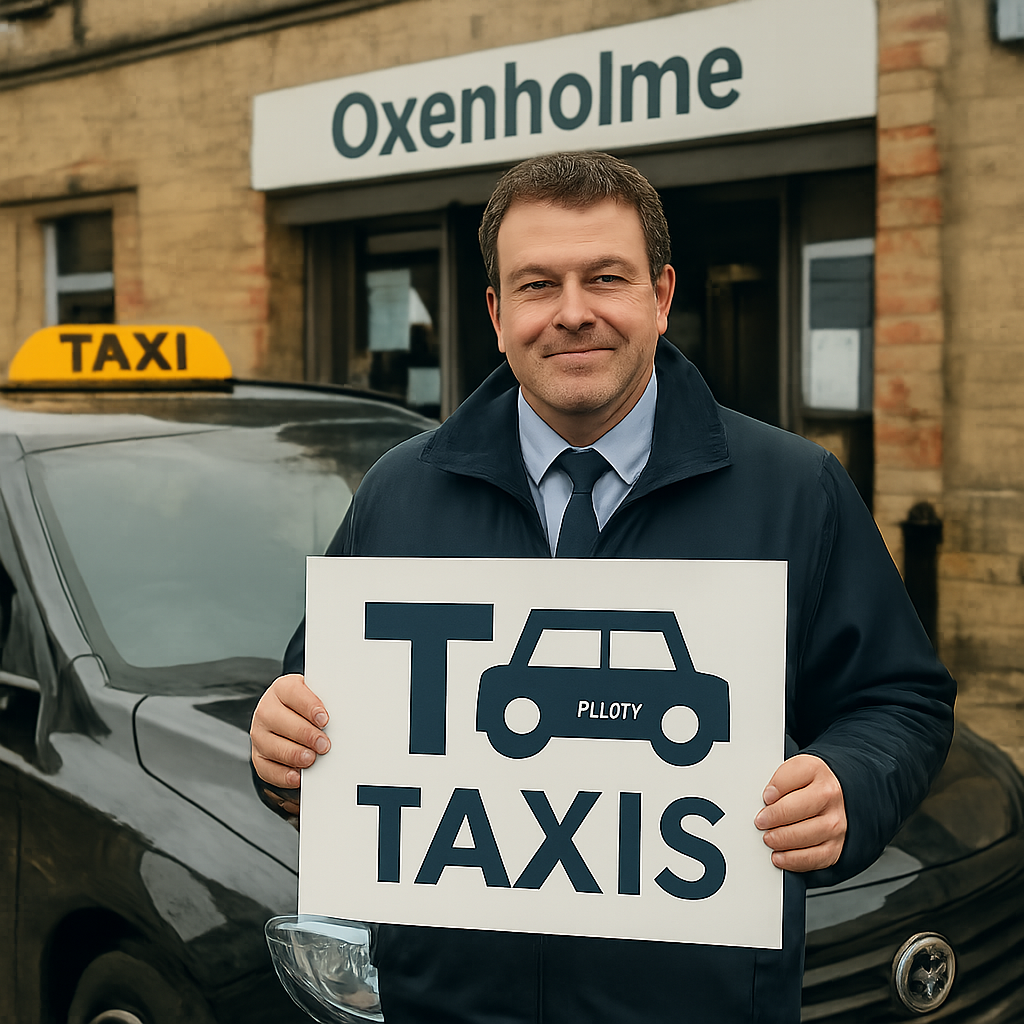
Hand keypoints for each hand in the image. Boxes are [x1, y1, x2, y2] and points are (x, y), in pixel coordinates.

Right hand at [250, 673, 330, 790]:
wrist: (292, 717)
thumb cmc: (309, 708)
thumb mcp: (317, 697)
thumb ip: (327, 702)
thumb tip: (345, 713)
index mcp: (282, 689)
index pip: (292, 693)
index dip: (309, 706)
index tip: (324, 719)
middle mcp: (266, 710)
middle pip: (280, 721)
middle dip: (304, 734)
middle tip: (323, 744)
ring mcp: (260, 734)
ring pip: (271, 745)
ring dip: (293, 754)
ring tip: (311, 759)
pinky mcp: (258, 756)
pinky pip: (266, 768)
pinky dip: (282, 774)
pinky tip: (297, 776)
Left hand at [754, 754, 845, 871]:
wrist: (835, 794)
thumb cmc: (807, 783)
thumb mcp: (792, 770)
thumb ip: (778, 780)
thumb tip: (769, 798)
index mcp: (815, 771)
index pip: (791, 779)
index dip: (775, 789)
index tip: (766, 798)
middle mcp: (830, 797)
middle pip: (800, 808)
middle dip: (776, 817)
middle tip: (761, 822)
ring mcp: (836, 822)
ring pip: (808, 835)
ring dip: (783, 839)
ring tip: (768, 838)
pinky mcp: (835, 846)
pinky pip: (816, 858)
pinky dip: (794, 860)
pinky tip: (780, 856)